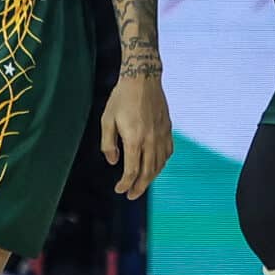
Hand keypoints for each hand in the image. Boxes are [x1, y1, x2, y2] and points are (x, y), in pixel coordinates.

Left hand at [100, 68, 173, 198]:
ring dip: (151, 178)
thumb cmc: (122, 97)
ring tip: (142, 184)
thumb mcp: (107, 120)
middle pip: (148, 173)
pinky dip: (162, 164)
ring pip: (159, 165)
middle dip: (139, 187)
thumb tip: (113, 161)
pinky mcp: (167, 129)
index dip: (125, 184)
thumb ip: (108, 143)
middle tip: (131, 195)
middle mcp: (151, 140)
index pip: (132, 171)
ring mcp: (161, 135)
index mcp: (134, 139)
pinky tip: (156, 166)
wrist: (143, 79)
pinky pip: (168, 152)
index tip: (119, 190)